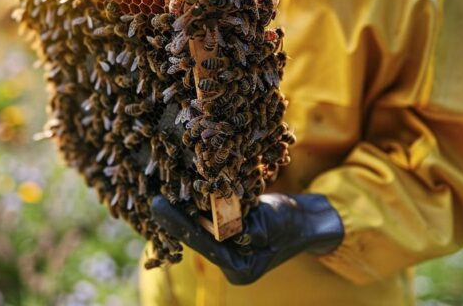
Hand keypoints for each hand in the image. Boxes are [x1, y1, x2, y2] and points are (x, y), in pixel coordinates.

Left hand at [151, 193, 343, 284]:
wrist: (308, 221)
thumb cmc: (292, 222)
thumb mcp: (268, 222)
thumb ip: (242, 224)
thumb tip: (214, 221)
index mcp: (239, 269)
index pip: (205, 245)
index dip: (182, 226)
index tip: (160, 207)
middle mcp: (229, 263)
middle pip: (198, 239)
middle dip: (177, 219)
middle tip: (154, 201)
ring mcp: (228, 251)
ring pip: (200, 230)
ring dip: (183, 213)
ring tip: (161, 195)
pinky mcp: (227, 236)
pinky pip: (207, 223)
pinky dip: (196, 209)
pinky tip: (180, 193)